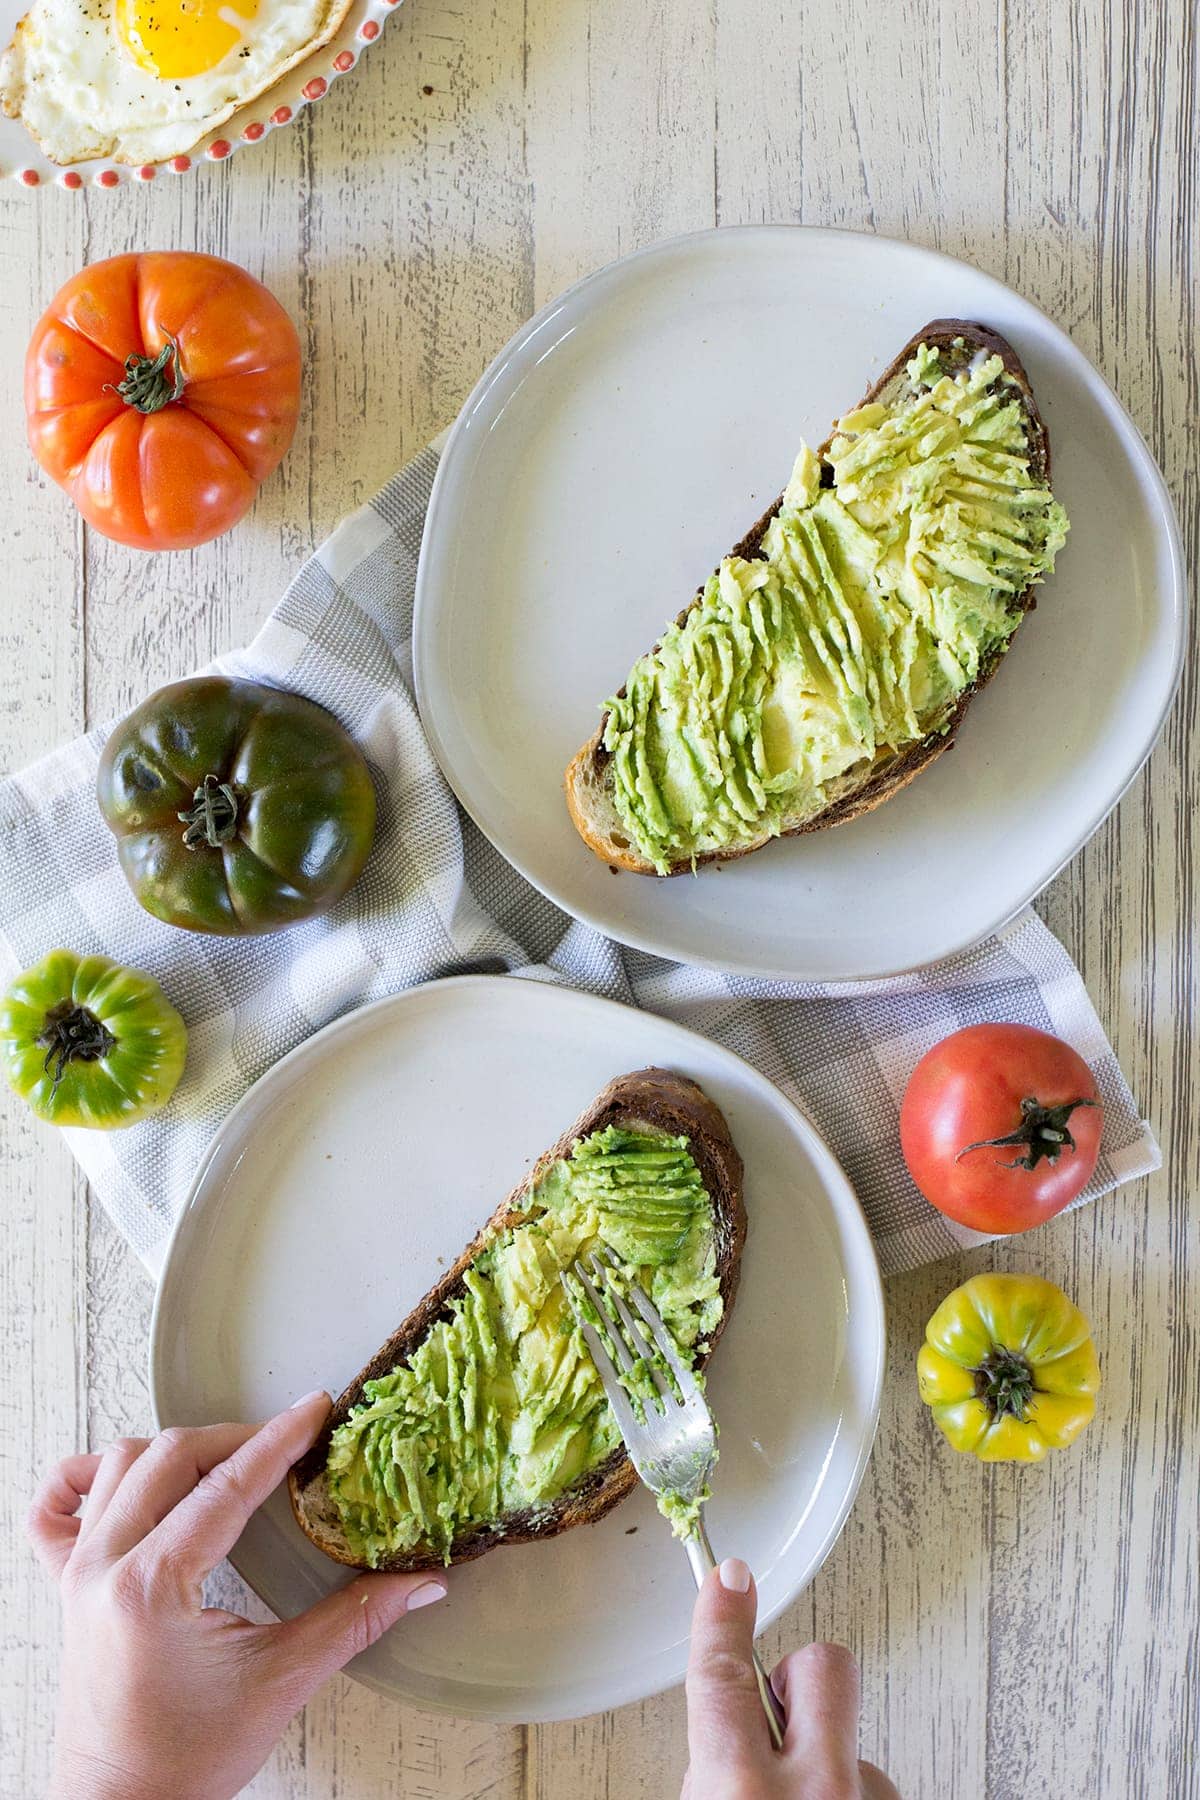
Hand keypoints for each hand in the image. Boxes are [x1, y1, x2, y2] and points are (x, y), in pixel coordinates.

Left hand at [28, 1391, 447, 1799]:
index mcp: (153, 1585)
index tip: (316, 1409)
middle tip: (287, 1441)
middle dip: (235, 1438)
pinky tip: (123, 1477)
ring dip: (175, 1450)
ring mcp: (75, 1573)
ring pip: (118, 1465)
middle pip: (169, 1456)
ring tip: (228, 1459)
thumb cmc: (190, 1759)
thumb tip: (421, 1582)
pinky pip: (52, 1509)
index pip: (226, 1485)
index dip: (278, 1440)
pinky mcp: (62, 1587)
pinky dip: (85, 1478)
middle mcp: (104, 1566)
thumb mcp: (282, 1682)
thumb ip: (354, 1620)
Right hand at [682, 1560, 899, 1797]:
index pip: (724, 1677)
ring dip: (820, 1756)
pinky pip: (868, 1781)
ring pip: (847, 1736)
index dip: (723, 1619)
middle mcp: (815, 1792)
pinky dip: (846, 1794)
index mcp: (745, 1793)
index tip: (730, 1580)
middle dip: (797, 1671)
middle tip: (779, 1706)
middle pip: (820, 1666)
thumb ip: (712, 1775)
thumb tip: (719, 1748)